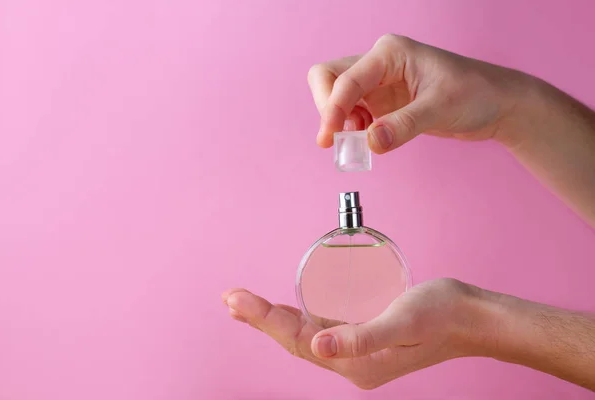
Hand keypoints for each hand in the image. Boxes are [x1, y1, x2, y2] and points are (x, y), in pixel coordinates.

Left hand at [221, 278, 487, 388]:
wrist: (471, 317)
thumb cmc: (442, 315)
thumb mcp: (402, 322)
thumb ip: (362, 337)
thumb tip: (317, 346)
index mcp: (356, 364)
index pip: (297, 341)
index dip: (263, 320)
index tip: (235, 300)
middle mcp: (352, 362)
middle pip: (295, 339)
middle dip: (261, 319)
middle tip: (231, 298)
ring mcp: (357, 350)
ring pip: (305, 334)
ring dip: (275, 318)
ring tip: (246, 303)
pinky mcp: (364, 336)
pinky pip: (322, 327)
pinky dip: (299, 315)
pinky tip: (288, 307)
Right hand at [308, 34, 529, 152]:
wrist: (497, 104)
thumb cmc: (476, 93)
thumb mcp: (440, 109)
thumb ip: (403, 125)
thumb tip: (370, 143)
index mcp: (390, 53)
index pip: (345, 78)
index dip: (332, 108)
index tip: (330, 138)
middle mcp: (379, 64)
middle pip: (329, 78)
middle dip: (327, 108)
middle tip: (336, 140)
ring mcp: (378, 83)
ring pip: (336, 96)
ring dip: (338, 121)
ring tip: (355, 144)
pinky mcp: (382, 103)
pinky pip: (352, 114)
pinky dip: (351, 130)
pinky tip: (367, 142)